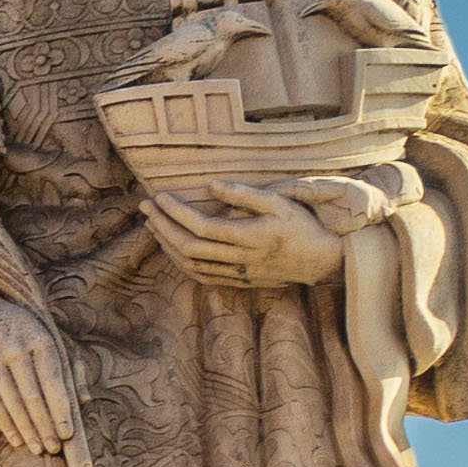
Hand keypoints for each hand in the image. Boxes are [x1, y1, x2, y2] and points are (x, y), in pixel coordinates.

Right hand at [0, 289, 80, 460]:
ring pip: (14, 404)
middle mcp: (16, 349)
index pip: (53, 381)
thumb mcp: (48, 336)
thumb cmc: (20, 331)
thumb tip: (85, 399)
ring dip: (28, 431)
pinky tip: (18, 441)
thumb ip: (70, 366)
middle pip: (33, 397)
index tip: (67, 434)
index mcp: (40, 339)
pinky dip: (7, 426)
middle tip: (55, 449)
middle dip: (45, 426)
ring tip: (39, 450)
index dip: (60, 410)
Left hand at [143, 182, 349, 291]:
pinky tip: (172, 248)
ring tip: (153, 225)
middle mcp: (241, 258)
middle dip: (162, 227)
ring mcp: (238, 273)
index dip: (175, 213)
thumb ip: (245, 194)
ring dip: (167, 245)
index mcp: (250, 236)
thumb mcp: (280, 202)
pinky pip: (201, 276)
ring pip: (191, 265)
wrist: (321, 261)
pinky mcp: (239, 282)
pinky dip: (181, 263)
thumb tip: (211, 185)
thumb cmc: (302, 225)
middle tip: (146, 209)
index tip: (159, 197)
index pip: (201, 226)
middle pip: (189, 247)